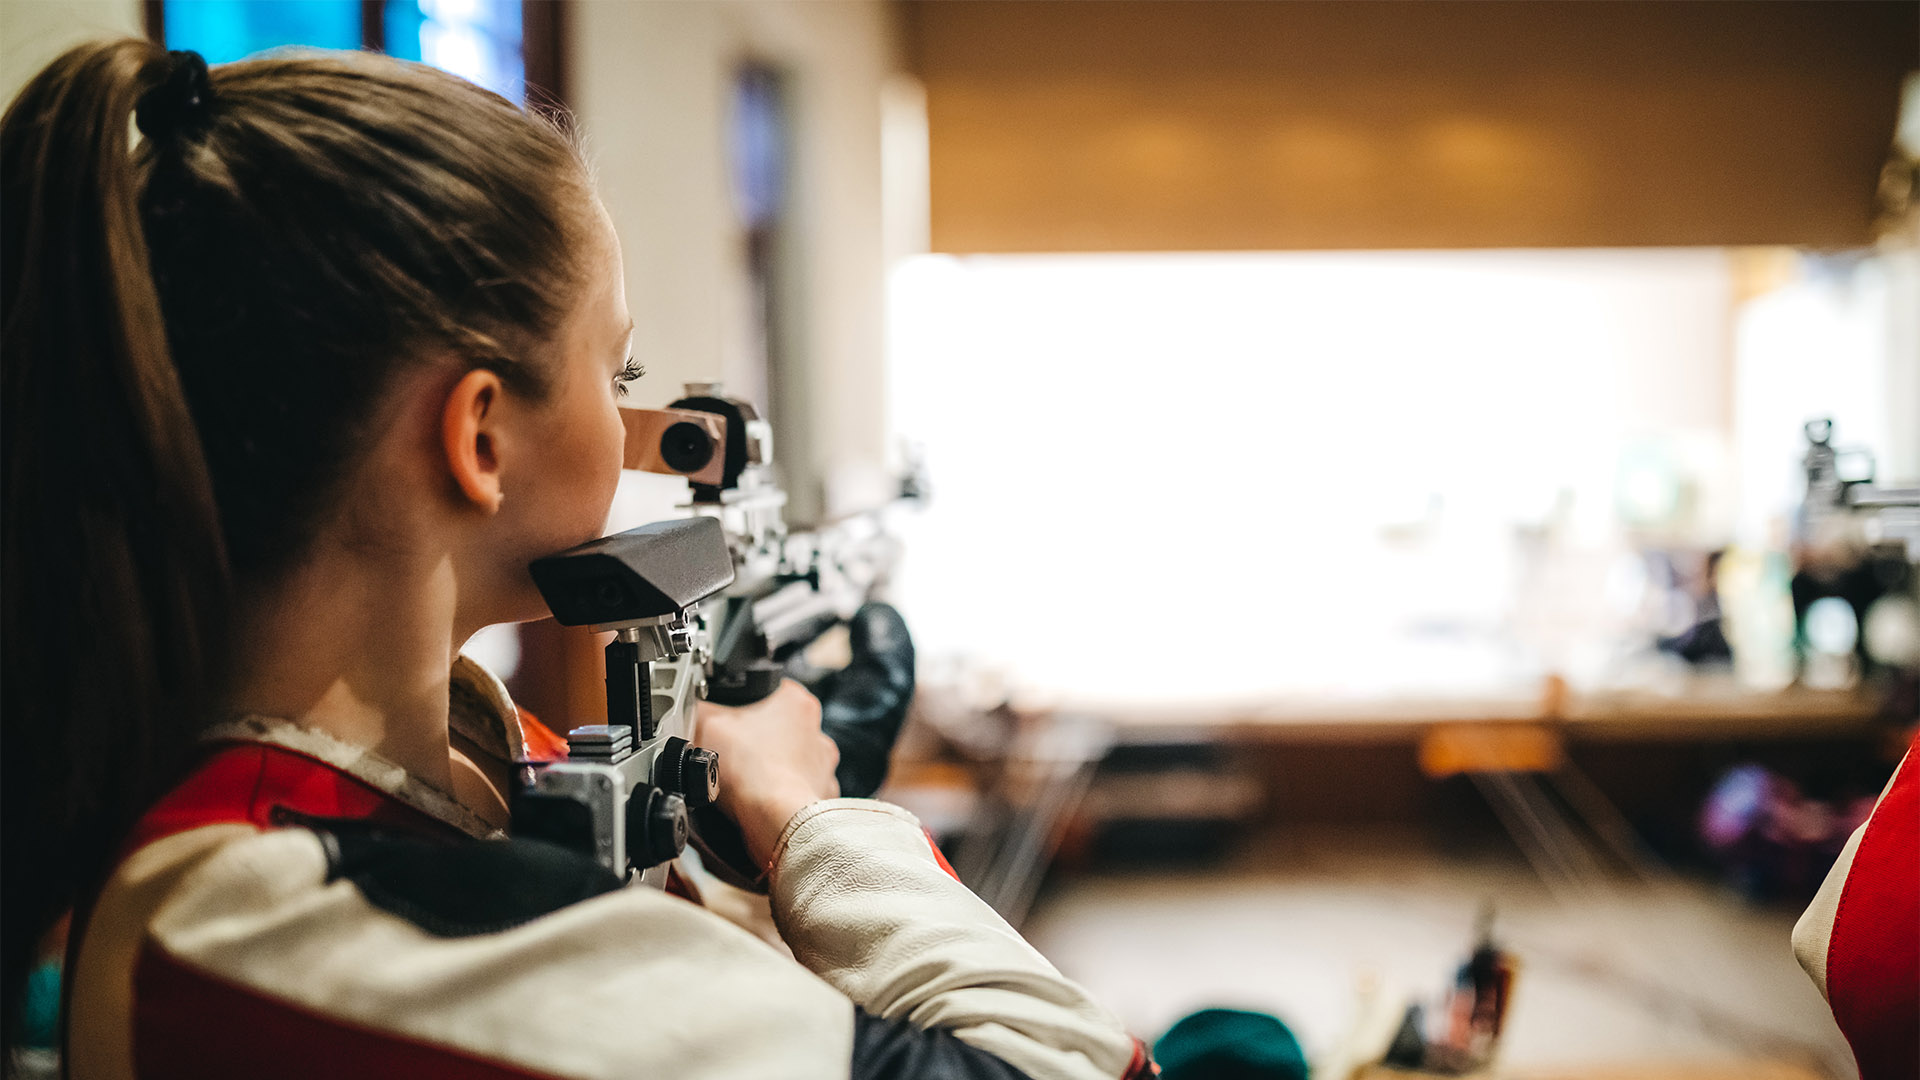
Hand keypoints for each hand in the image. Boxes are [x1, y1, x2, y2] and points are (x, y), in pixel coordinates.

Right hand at [695, 679, 839, 867]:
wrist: (775, 822)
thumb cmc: (752, 773)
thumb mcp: (706, 725)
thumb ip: (696, 708)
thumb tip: (688, 706)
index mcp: (796, 703)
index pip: (767, 691)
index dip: (741, 705)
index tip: (727, 719)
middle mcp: (816, 732)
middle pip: (776, 729)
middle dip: (752, 740)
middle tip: (729, 751)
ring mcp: (821, 767)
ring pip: (786, 761)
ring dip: (766, 768)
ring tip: (740, 779)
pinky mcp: (818, 797)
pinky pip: (793, 791)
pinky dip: (777, 795)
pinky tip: (756, 799)